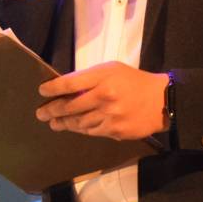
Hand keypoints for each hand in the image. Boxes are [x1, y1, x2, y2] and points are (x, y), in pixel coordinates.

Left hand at [36, 62, 168, 139]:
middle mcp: (104, 98)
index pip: (70, 83)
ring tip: (54, 123)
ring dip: (63, 123)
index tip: (42, 91)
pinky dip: (81, 129)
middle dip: (51, 111)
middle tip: (40, 114)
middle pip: (70, 107)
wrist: (162, 101)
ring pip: (78, 123)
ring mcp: (110, 117)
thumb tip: (66, 86)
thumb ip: (90, 77)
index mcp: (103, 78)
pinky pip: (91, 132)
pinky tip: (74, 127)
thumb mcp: (112, 69)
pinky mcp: (115, 132)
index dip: (52, 88)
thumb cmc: (134, 81)